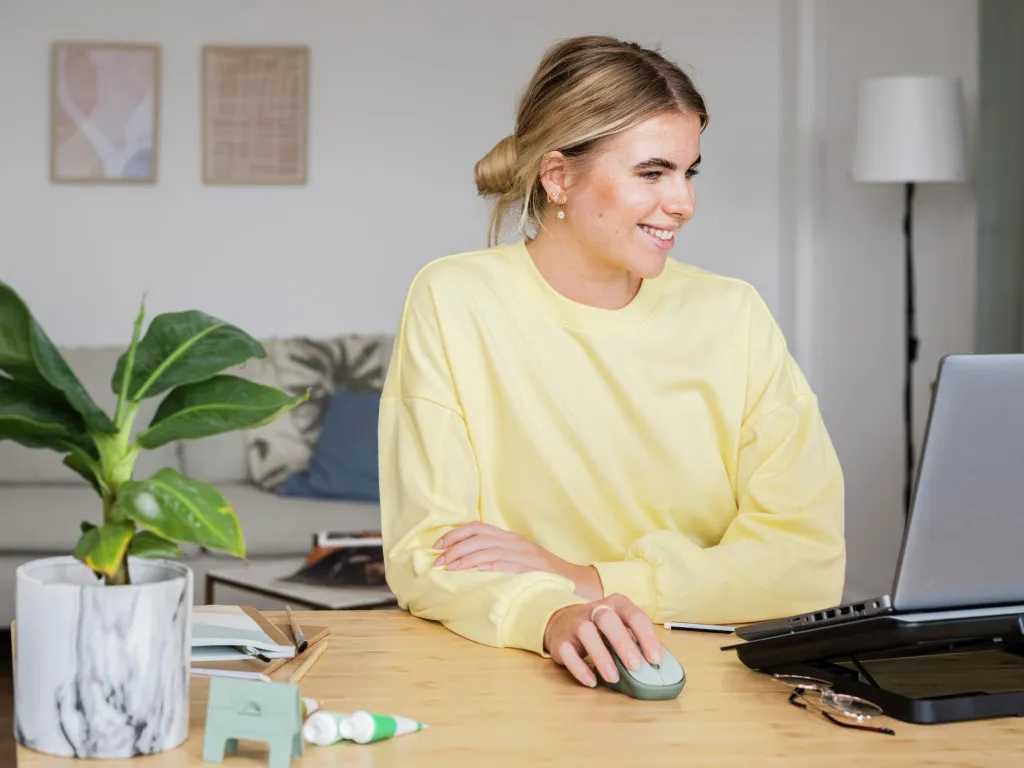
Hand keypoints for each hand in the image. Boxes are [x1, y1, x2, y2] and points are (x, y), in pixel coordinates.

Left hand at [432, 522, 603, 599]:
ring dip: (465, 558)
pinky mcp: (530, 568)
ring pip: (488, 549)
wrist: (575, 581)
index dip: (454, 534)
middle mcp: (515, 542)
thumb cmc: (541, 574)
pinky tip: (474, 569)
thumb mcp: (518, 559)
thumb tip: (466, 562)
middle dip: (454, 548)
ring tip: (449, 568)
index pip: (477, 527)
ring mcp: (524, 554)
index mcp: (509, 537)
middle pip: (478, 537)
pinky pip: (506, 563)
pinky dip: (488, 564)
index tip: (437, 545)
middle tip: (437, 561)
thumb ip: (497, 556)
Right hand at [543, 594, 663, 687]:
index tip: (656, 659)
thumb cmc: (602, 629)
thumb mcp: (623, 628)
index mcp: (617, 605)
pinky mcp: (560, 640)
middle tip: (635, 666)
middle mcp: (595, 610)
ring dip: (601, 656)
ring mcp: (575, 623)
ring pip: (586, 632)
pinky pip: (567, 652)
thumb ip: (641, 640)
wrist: (562, 622)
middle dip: (623, 643)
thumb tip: (666, 659)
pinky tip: (592, 681)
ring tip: (614, 678)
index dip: (647, 637)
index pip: (635, 616)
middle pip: (608, 620)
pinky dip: (579, 667)